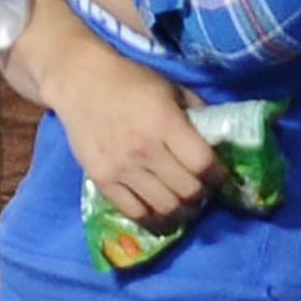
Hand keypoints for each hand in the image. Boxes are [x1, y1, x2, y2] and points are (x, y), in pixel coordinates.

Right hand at [0, 0, 225, 222]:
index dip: (218, 175)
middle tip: (204, 190)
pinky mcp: (102, 180)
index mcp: (165, 122)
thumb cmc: (131, 81)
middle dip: (203, 194)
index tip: (220, 175)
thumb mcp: (171, 88)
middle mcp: (144, 149)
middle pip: (187, 191)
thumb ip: (197, 113)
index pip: (203, 164)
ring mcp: (121, 168)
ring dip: (182, 211)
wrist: (80, 82)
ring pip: (165, 208)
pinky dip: (154, 218)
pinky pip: (135, 213)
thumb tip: (221, 139)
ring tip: (186, 204)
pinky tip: (161, 212)